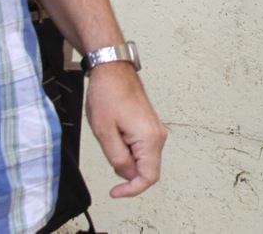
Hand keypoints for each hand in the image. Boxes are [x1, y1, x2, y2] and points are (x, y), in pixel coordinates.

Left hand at [84, 62, 166, 197]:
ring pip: (146, 160)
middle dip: (128, 176)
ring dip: (128, 163)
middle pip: (149, 170)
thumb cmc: (108, 95)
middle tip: (109, 166)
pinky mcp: (150, 126)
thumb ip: (117, 159)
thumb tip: (127, 174)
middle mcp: (158, 135)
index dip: (131, 190)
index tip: (116, 192)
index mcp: (149, 138)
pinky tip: (117, 142)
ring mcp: (155, 130)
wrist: (113, 71)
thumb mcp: (104, 133)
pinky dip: (130, 154)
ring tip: (110, 145)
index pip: (149, 177)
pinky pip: (144, 150)